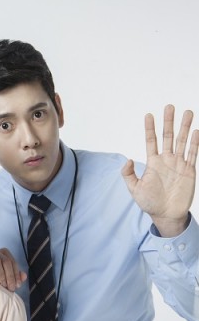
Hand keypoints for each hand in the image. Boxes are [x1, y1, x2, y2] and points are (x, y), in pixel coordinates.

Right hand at [0, 248, 26, 290]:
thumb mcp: (9, 275)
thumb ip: (17, 275)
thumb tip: (24, 276)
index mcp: (4, 252)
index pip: (13, 262)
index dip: (16, 274)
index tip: (17, 285)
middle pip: (5, 261)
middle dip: (10, 275)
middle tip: (11, 287)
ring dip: (1, 275)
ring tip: (3, 285)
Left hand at [122, 105, 198, 236]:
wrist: (166, 214)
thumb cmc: (149, 202)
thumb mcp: (134, 189)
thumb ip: (129, 174)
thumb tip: (128, 160)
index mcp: (153, 162)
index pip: (151, 141)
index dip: (149, 128)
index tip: (148, 115)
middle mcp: (166, 160)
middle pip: (168, 137)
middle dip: (169, 122)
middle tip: (170, 106)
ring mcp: (178, 164)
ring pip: (182, 141)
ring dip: (185, 127)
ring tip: (188, 112)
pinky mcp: (189, 171)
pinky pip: (193, 154)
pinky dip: (195, 143)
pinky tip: (196, 131)